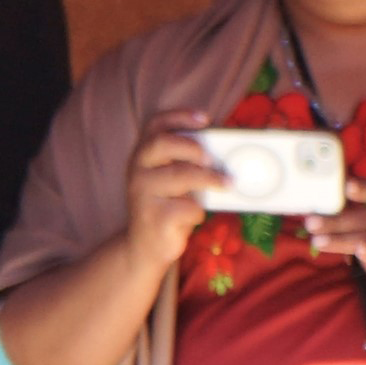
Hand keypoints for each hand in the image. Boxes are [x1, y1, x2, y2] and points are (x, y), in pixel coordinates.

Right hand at [125, 111, 222, 270]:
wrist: (144, 247)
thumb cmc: (167, 205)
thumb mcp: (174, 180)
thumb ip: (189, 163)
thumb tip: (228, 152)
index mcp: (143, 156)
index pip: (155, 125)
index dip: (179, 116)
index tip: (205, 118)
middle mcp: (137, 171)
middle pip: (161, 144)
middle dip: (191, 146)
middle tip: (211, 158)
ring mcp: (142, 194)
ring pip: (180, 176)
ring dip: (210, 179)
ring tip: (228, 184)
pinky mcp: (154, 218)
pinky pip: (186, 207)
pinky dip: (198, 212)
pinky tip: (195, 216)